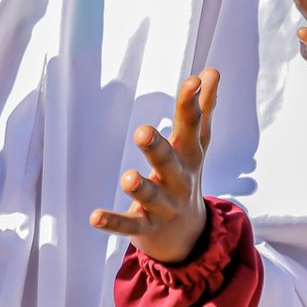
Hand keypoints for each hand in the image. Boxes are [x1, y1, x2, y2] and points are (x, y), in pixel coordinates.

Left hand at [91, 70, 218, 264]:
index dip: (191, 103)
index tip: (192, 80)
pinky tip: (95, 217)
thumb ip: (202, 108)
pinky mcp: (146, 226)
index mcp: (189, 155)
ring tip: (128, 178)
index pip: (191, 126)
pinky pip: (129, 225)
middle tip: (142, 131)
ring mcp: (164, 205)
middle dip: (158, 147)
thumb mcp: (196, 145)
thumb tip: (212, 71)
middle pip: (170, 161)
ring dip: (141, 187)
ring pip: (152, 196)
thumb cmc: (186, 176)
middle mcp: (180, 180)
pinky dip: (113, 222)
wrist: (188, 235)